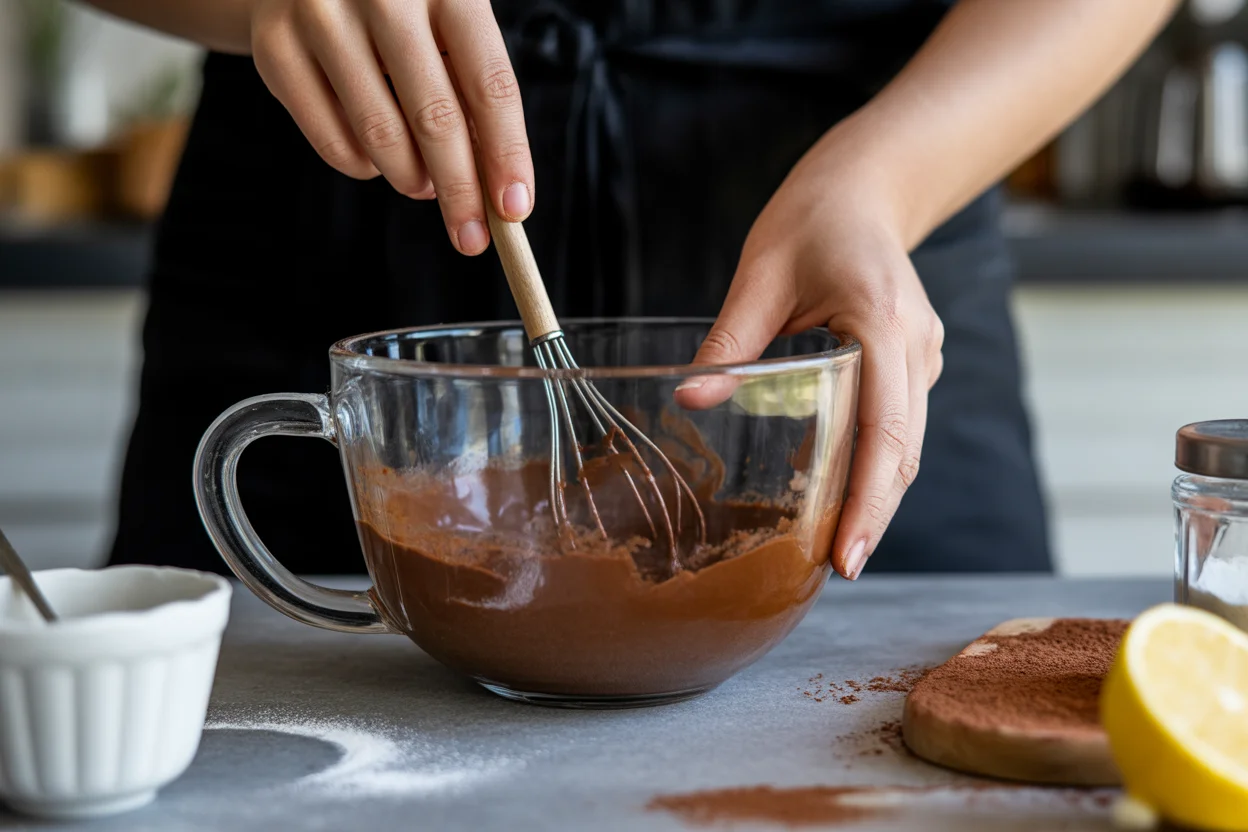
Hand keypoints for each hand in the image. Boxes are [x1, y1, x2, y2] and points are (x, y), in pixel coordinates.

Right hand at [250, 0, 532, 253]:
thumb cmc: (401, 8)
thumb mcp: (447, 25)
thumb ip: (472, 90)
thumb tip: (497, 185)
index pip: (490, 84)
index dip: (507, 154)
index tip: (514, 210)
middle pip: (434, 118)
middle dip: (460, 191)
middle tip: (471, 237)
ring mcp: (320, 16)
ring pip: (379, 137)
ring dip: (411, 179)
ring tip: (423, 184)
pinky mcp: (275, 47)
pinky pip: (331, 141)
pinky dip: (363, 167)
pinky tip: (377, 158)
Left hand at [675, 138, 943, 580]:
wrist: (867, 187)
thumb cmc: (813, 218)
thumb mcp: (760, 272)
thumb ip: (730, 339)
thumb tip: (690, 400)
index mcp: (883, 320)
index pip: (885, 429)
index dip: (869, 499)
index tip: (848, 553)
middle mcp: (916, 345)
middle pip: (903, 451)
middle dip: (874, 515)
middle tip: (838, 569)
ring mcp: (923, 355)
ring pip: (906, 445)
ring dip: (876, 497)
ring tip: (836, 548)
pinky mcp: (914, 362)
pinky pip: (898, 425)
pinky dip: (874, 465)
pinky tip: (840, 496)